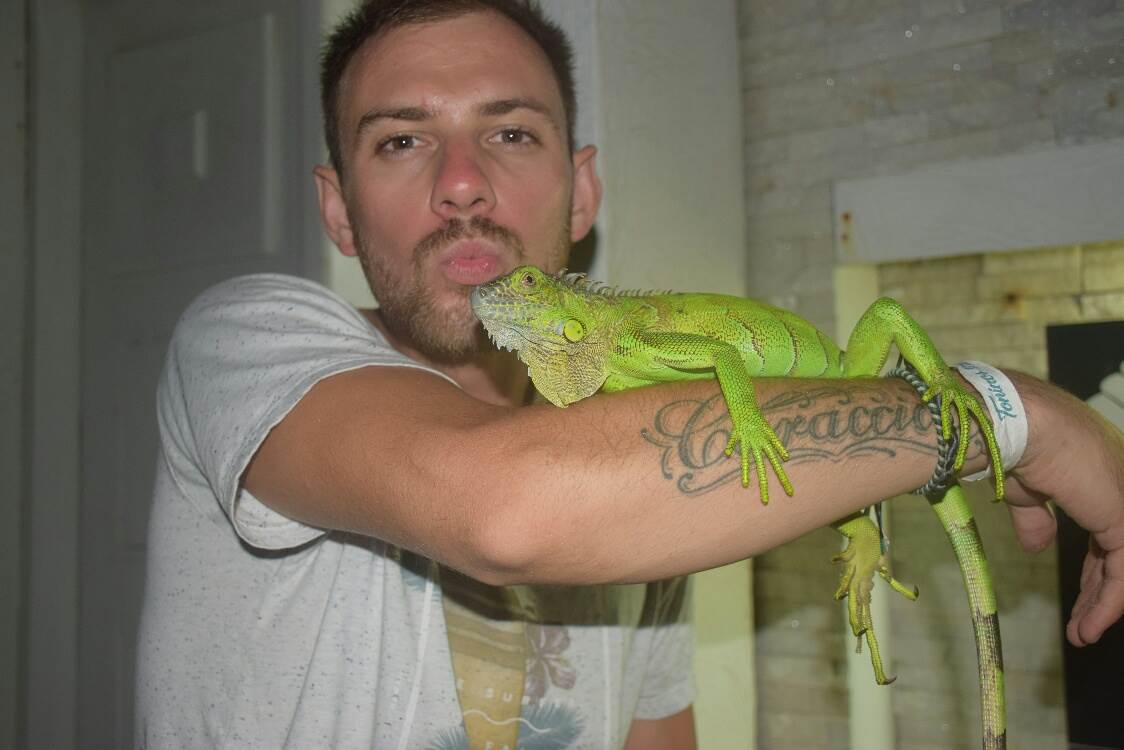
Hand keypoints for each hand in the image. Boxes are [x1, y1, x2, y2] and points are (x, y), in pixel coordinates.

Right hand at [1001, 372, 1123, 646]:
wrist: (1011, 423)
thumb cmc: (1010, 443)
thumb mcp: (1026, 488)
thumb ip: (1037, 517)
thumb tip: (1036, 547)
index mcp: (1099, 472)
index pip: (1108, 527)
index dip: (1096, 565)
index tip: (1083, 592)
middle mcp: (1120, 483)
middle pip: (1118, 549)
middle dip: (1101, 589)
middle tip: (1083, 623)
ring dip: (1103, 604)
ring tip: (1083, 634)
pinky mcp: (1123, 518)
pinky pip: (1122, 573)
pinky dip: (1107, 603)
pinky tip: (1088, 625)